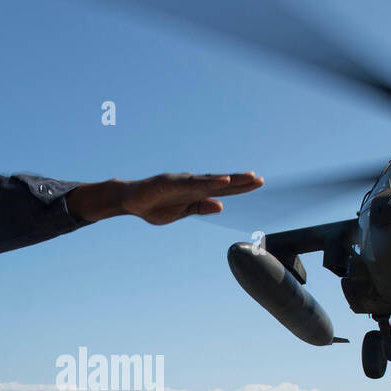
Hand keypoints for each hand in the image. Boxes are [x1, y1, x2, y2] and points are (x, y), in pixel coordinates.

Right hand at [67, 172, 262, 224]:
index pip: (222, 189)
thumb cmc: (154, 206)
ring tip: (247, 178)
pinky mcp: (171, 183)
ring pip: (210, 180)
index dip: (240, 186)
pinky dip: (208, 182)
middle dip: (240, 181)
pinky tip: (221, 181)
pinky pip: (193, 184)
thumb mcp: (181, 212)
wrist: (130, 201)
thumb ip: (199, 208)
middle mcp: (192, 183)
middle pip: (221, 182)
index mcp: (195, 192)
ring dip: (229, 179)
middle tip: (260, 179)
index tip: (257, 183)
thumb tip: (221, 206)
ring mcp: (182, 182)